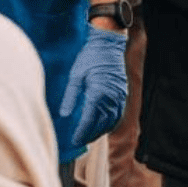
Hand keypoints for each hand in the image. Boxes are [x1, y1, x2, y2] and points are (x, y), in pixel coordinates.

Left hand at [59, 26, 128, 148]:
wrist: (108, 44)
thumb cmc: (89, 57)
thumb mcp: (75, 75)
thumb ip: (71, 96)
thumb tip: (65, 115)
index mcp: (98, 92)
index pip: (89, 120)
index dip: (81, 132)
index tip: (74, 141)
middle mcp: (111, 97)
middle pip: (101, 124)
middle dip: (90, 135)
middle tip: (79, 142)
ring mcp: (119, 96)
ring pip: (111, 121)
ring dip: (100, 131)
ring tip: (89, 137)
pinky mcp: (122, 94)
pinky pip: (117, 114)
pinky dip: (109, 123)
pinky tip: (101, 126)